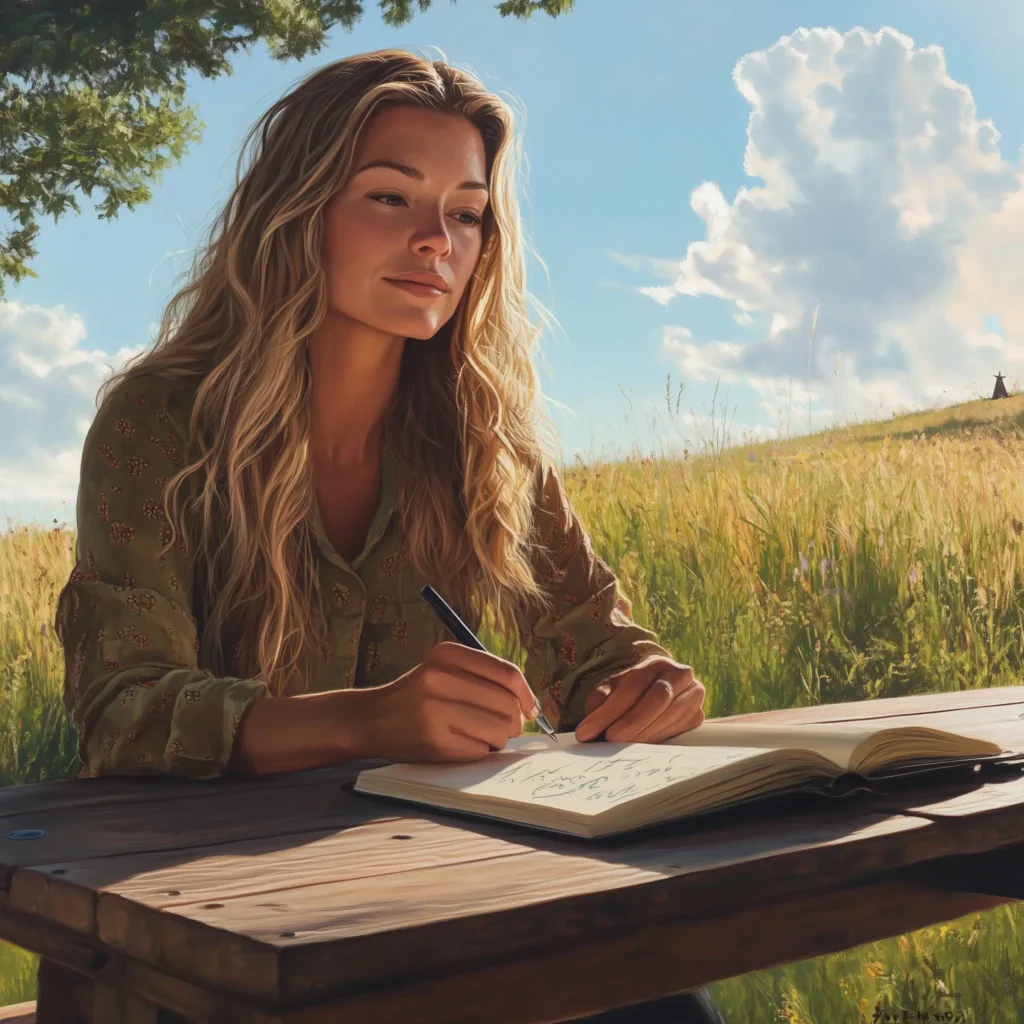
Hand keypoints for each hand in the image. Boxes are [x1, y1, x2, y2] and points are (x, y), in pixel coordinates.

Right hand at [353, 641, 542, 762]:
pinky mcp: (434, 740)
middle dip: (513, 721)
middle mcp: (440, 678)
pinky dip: (479, 750)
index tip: (531, 708)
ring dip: (498, 738)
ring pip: (500, 730)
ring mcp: (435, 710)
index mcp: (447, 654)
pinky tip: (460, 743)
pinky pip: (481, 750)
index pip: (507, 674)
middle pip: (507, 705)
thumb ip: (484, 679)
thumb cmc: (418, 695)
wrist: (371, 719)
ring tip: (479, 734)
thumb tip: (530, 706)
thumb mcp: (445, 670)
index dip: (526, 695)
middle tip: (502, 727)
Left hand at [573, 656, 704, 743]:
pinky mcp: (697, 716)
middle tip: (609, 740)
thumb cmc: (632, 693)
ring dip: (643, 734)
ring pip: (670, 715)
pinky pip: (679, 729)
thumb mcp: (612, 690)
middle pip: (657, 698)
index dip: (608, 711)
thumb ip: (599, 702)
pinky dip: (657, 740)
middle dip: (631, 721)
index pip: (631, 686)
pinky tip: (640, 748)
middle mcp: (679, 674)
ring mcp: (693, 694)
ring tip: (620, 747)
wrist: (663, 694)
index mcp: (655, 663)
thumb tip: (586, 730)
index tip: (586, 731)